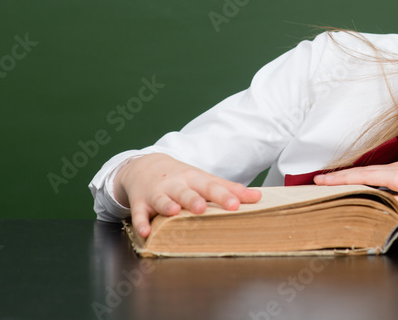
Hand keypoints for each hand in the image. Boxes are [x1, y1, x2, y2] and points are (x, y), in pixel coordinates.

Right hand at [114, 153, 261, 237]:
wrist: (145, 166)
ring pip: (163, 200)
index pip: (212, 187)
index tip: (236, 205)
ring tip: (174, 212)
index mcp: (195, 179)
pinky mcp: (141, 202)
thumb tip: (257, 197)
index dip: (224, 196)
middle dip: (194, 200)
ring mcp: (158, 193)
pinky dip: (141, 222)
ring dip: (167, 206)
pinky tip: (146, 232)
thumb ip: (229, 189)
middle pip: (186, 192)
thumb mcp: (204, 179)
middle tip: (202, 208)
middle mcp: (176, 184)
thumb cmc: (182, 177)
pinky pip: (140, 213)